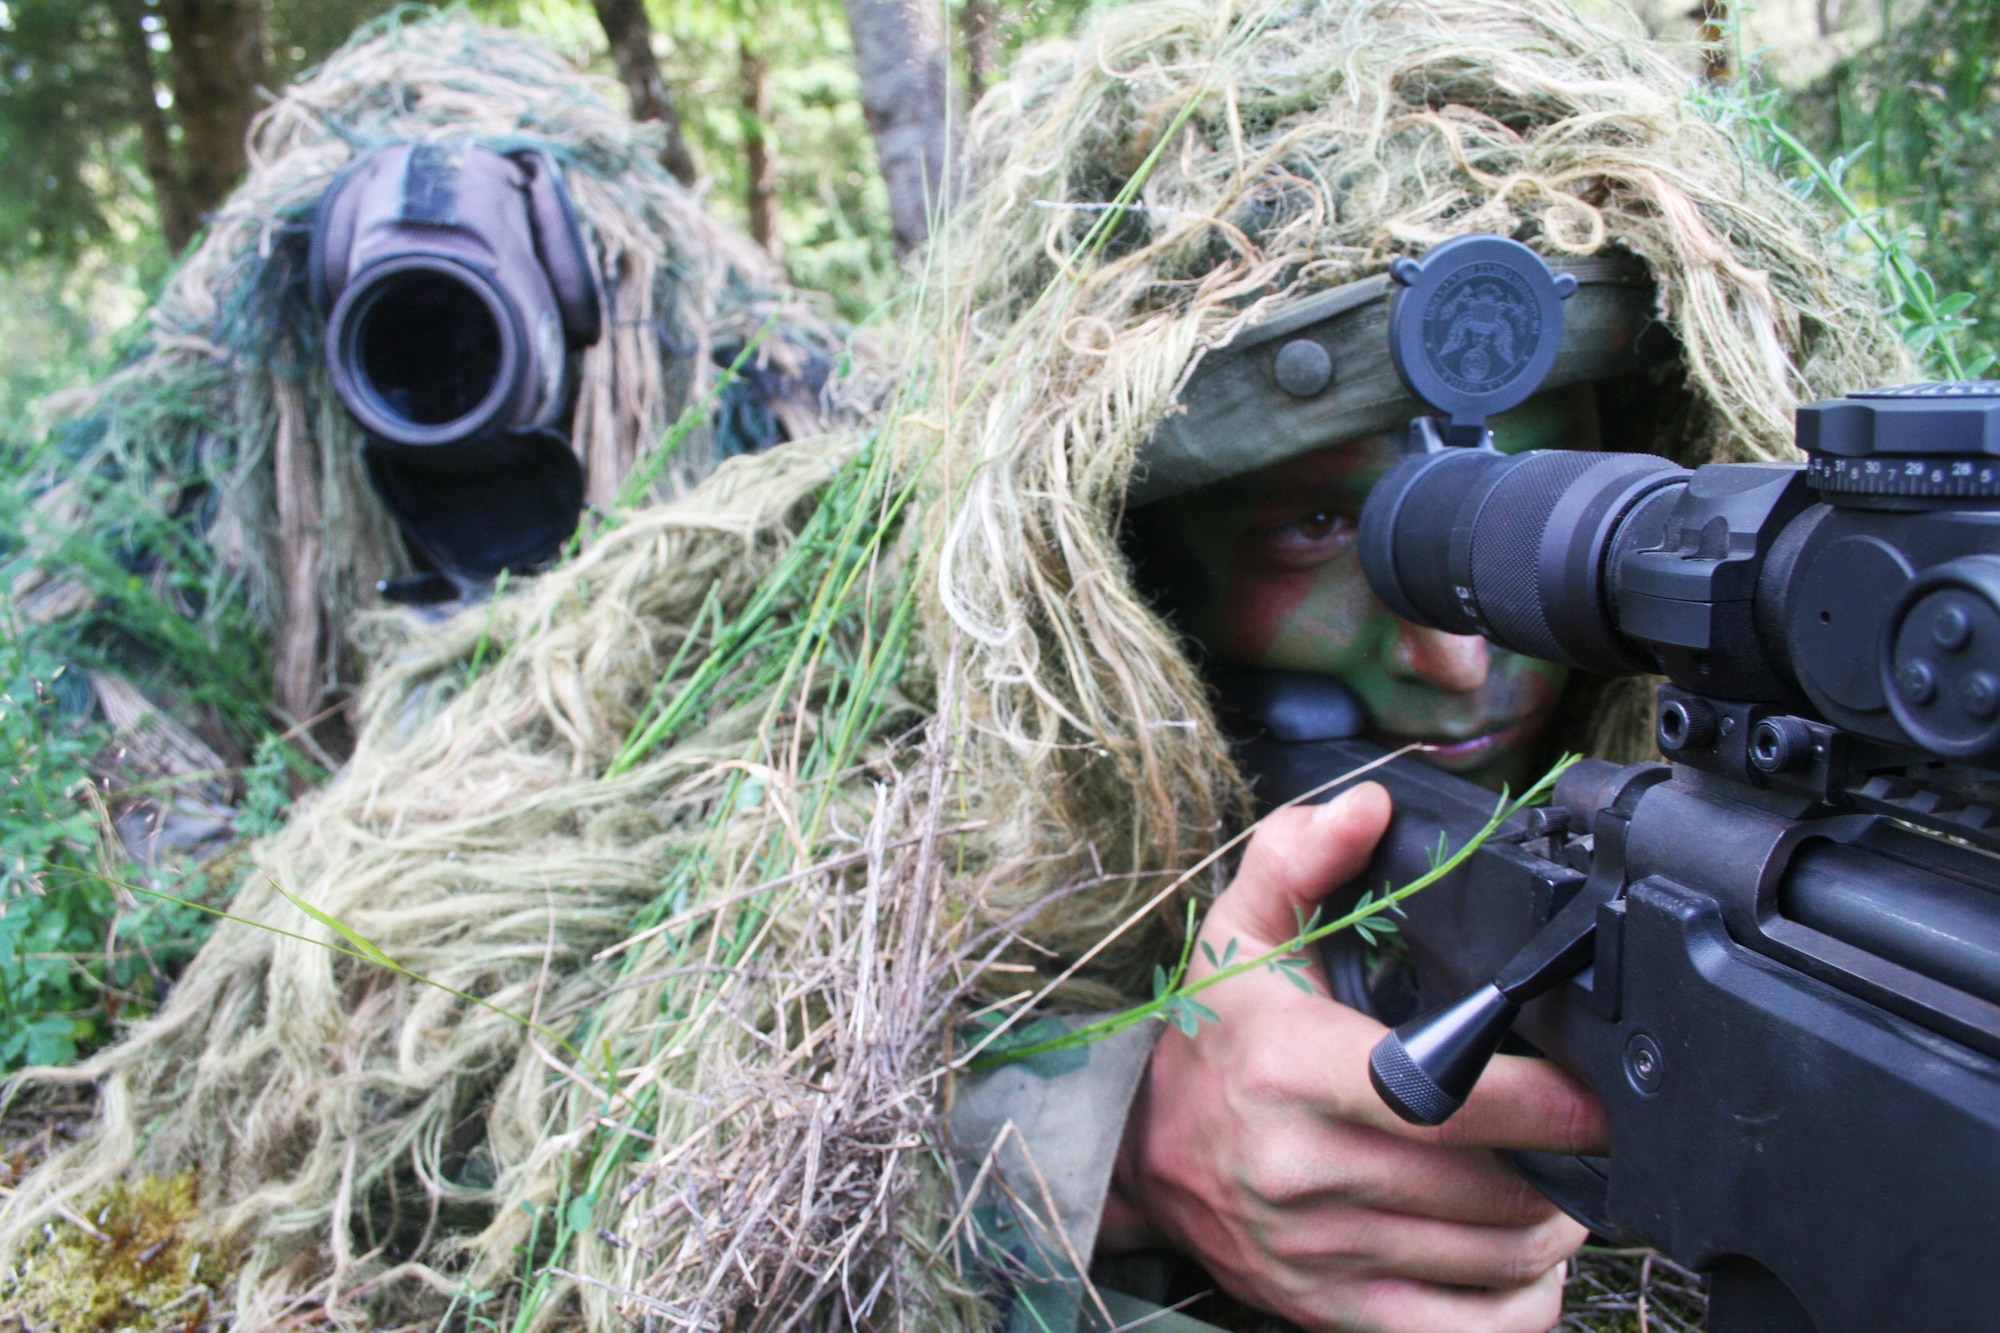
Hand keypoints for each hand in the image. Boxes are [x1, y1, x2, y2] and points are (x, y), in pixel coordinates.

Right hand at [1099, 782, 1609, 1332]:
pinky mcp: (1330, 1309)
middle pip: (1487, 1186)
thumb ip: (1300, 857)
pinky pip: (1465, 1330)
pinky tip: (1524, 1256)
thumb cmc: (1208, 1043)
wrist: (1139, 1158)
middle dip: (1566, 1165)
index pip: (1443, 1100)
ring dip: (1553, 1226)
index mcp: (1290, 1068)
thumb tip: (1370, 807)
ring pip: (1490, 1259)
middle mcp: (1302, 1168)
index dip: (1543, 1103)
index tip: (1595, 1089)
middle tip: (1593, 1132)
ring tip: (1563, 1182)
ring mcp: (1318, 1252)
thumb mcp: (1238, 936)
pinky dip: (1521, 1301)